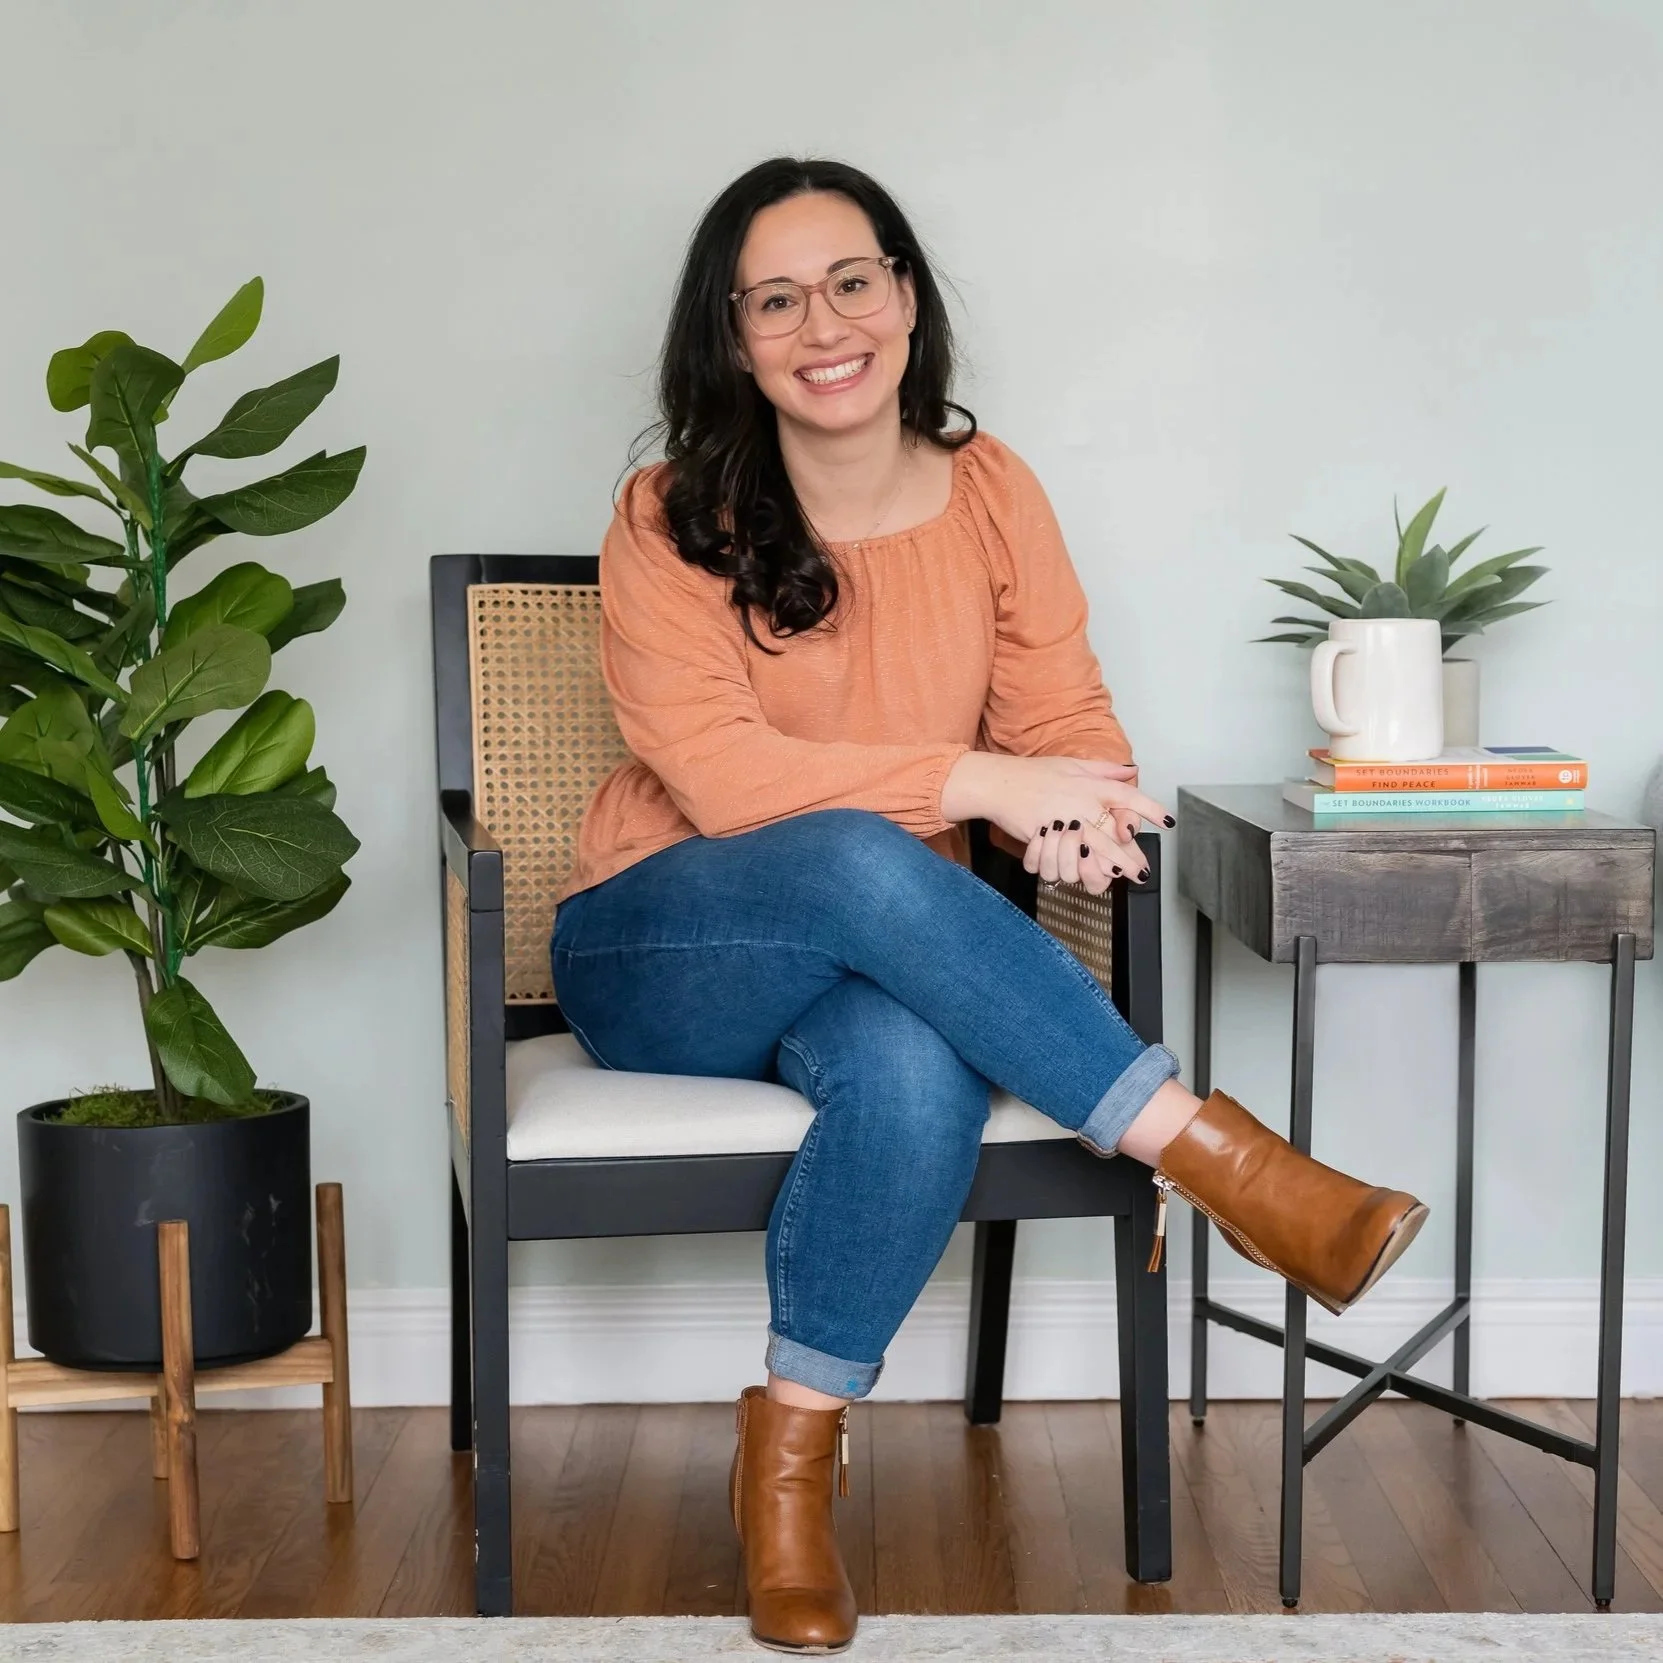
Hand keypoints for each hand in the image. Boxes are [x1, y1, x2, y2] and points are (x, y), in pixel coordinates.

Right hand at [941, 752, 1170, 892]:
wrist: (998, 783)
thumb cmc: (1033, 773)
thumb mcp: (1071, 764)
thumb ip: (1104, 770)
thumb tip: (1131, 770)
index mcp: (1090, 785)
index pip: (1127, 797)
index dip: (1150, 810)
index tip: (1168, 823)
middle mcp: (1080, 803)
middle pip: (1114, 837)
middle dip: (1131, 858)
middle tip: (1143, 873)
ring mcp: (1062, 822)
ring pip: (1090, 855)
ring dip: (1101, 869)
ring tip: (1113, 877)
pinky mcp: (1044, 836)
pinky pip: (1061, 861)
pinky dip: (1068, 870)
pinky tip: (1075, 874)